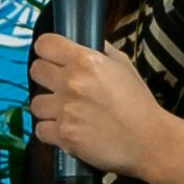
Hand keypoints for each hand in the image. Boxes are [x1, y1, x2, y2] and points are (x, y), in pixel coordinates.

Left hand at [26, 32, 167, 180]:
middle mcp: (71, 83)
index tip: (52, 57)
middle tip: (60, 86)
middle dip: (46, 77)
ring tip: (67, 113)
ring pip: (35, 104)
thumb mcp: (124, 66)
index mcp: (86, 61)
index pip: (45, 44)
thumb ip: (101, 52)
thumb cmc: (138, 102)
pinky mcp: (63, 135)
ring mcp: (65, 110)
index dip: (47, 50)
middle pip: (36, 71)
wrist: (148, 140)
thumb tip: (84, 42)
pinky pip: (40, 130)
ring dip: (49, 108)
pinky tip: (67, 130)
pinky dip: (52, 132)